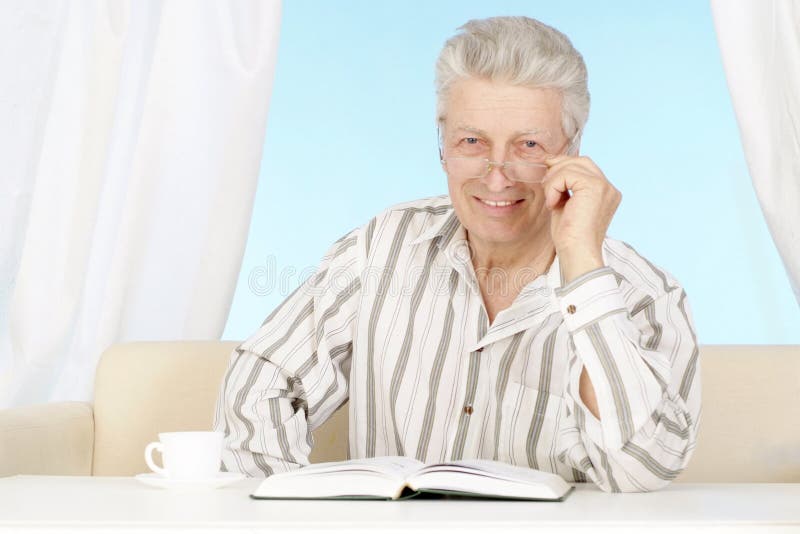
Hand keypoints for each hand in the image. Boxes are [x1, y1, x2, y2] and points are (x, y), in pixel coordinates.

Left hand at [541, 154, 621, 283]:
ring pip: (572, 166)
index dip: (564, 166)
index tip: (548, 176)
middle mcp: (609, 188)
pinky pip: (566, 174)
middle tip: (545, 183)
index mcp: (605, 193)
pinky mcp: (594, 187)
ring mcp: (604, 186)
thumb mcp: (565, 204)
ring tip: (550, 200)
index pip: (585, 167)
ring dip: (553, 180)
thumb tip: (551, 164)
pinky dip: (554, 187)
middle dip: (559, 166)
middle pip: (582, 161)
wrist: (576, 252)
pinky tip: (553, 204)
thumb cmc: (569, 236)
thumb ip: (563, 186)